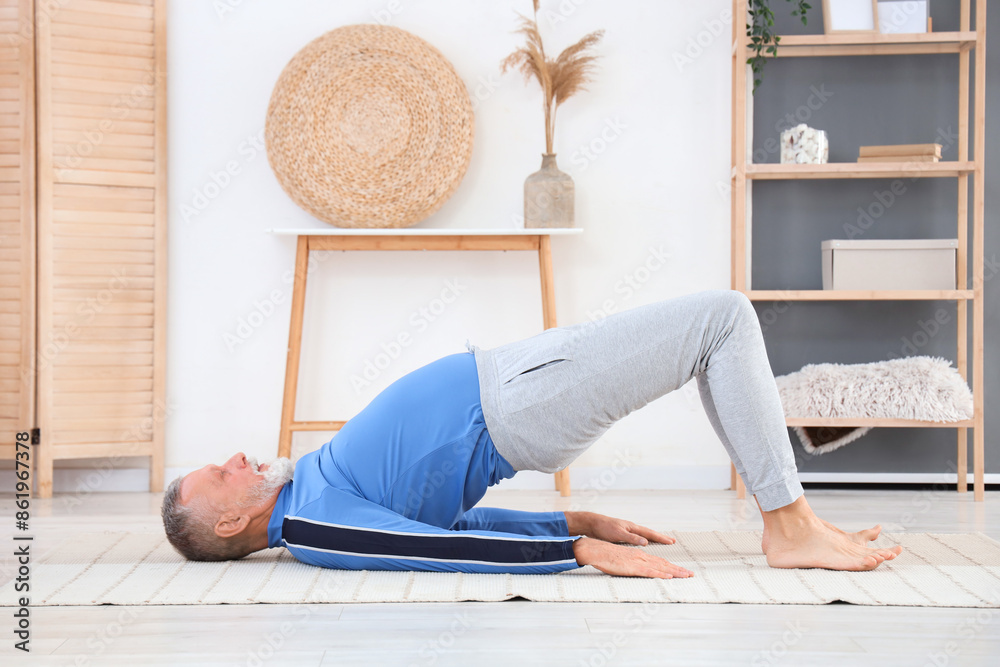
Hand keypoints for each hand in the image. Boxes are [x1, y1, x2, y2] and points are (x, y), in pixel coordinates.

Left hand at [565, 511, 675, 546]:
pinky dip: (644, 540)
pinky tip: (644, 543)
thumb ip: (632, 538)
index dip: (661, 538)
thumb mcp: (618, 534)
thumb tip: (646, 542)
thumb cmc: (604, 528)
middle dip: (661, 537)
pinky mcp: (622, 534)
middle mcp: (632, 528)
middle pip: (649, 533)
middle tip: (672, 541)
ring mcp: (627, 530)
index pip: (650, 533)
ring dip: (654, 538)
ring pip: (644, 535)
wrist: (592, 524)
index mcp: (632, 527)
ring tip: (662, 541)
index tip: (672, 541)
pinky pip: (638, 537)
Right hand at [572, 537, 692, 578]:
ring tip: (686, 575)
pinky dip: (661, 574)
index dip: (672, 566)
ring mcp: (638, 561)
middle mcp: (642, 556)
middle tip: (691, 574)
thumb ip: (631, 565)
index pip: (660, 561)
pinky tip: (669, 577)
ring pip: (661, 567)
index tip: (682, 571)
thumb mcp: (623, 560)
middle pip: (664, 563)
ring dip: (675, 572)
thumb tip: (637, 570)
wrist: (597, 550)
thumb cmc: (607, 556)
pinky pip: (650, 571)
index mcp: (640, 555)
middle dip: (679, 569)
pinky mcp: (633, 567)